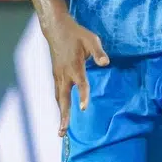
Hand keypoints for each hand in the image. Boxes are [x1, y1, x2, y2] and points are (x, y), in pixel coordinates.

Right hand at [45, 13, 109, 133]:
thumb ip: (98, 52)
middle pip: (64, 99)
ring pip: (59, 99)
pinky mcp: (56, 75)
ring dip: (60, 114)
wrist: (56, 29)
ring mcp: (58, 76)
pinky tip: (62, 113)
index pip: (81, 84)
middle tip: (62, 132)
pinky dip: (60, 105)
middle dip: (64, 116)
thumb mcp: (91, 39)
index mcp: (75, 67)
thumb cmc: (76, 34)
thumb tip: (106, 63)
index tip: (84, 108)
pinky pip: (57, 94)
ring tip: (61, 131)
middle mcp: (64, 74)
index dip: (83, 95)